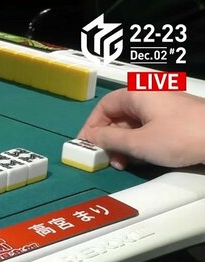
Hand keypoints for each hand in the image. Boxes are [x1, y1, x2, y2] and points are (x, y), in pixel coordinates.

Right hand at [78, 89, 204, 168]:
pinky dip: (139, 142)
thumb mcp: (138, 143)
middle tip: (107, 158)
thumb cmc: (179, 137)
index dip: (92, 126)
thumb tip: (90, 138)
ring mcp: (164, 106)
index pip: (104, 106)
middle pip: (118, 115)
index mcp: (138, 93)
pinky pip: (147, 127)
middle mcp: (150, 95)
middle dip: (109, 138)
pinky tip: (140, 158)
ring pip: (132, 123)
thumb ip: (109, 139)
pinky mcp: (176, 118)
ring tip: (124, 163)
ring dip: (123, 143)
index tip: (87, 145)